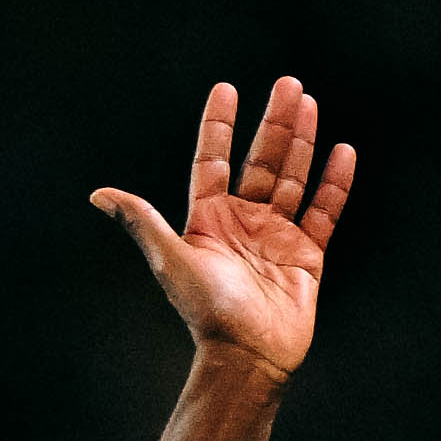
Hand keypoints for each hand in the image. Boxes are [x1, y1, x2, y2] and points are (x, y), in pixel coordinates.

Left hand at [94, 78, 358, 390]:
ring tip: (308, 103)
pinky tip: (341, 152)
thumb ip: (141, 221)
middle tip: (288, 85)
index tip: (227, 90)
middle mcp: (242, 223)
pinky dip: (333, 183)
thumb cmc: (206, 312)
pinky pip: (323, 211)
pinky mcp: (307, 254)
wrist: (247, 356)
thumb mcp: (170, 259)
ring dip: (301, 141)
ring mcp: (276, 236)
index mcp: (207, 221)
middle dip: (274, 123)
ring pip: (292, 178)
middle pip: (260, 161)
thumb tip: (98, 195)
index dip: (218, 127)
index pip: (212, 161)